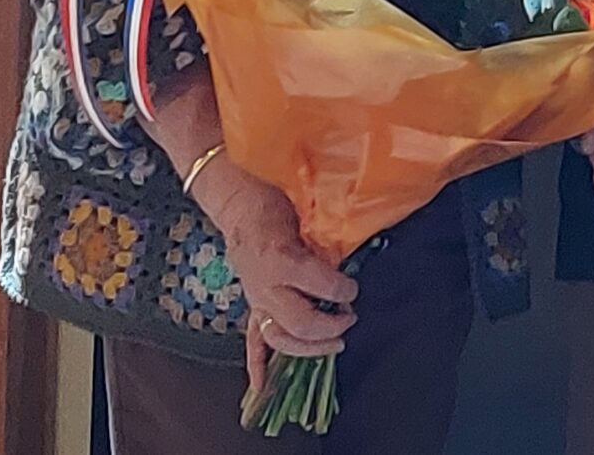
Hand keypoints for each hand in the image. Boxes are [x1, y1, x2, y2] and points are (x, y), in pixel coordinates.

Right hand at [196, 161, 356, 362]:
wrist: (238, 205)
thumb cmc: (272, 206)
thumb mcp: (303, 219)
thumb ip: (323, 246)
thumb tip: (346, 268)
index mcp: (282, 259)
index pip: (319, 283)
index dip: (342, 290)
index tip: (355, 289)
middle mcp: (267, 285)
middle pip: (300, 320)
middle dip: (330, 325)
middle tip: (350, 318)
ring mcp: (257, 298)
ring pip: (280, 337)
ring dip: (309, 347)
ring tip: (335, 344)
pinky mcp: (252, 305)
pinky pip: (252, 340)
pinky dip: (257, 366)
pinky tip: (261, 388)